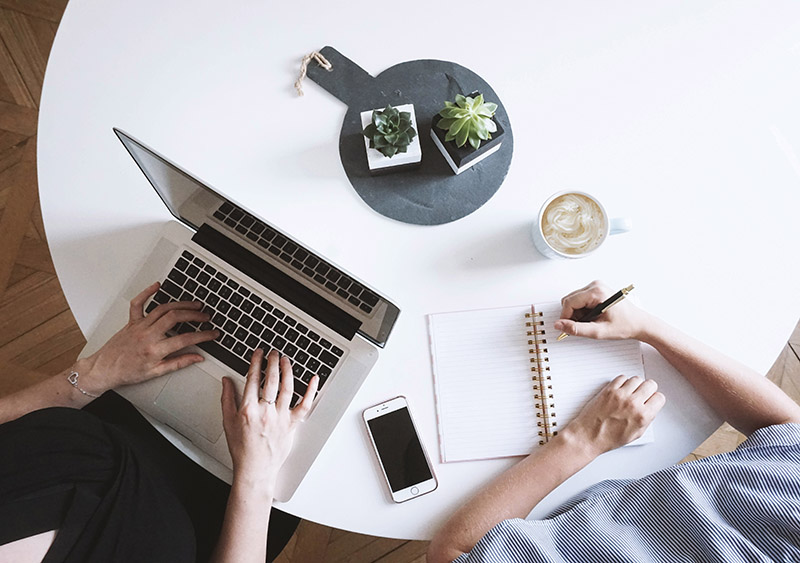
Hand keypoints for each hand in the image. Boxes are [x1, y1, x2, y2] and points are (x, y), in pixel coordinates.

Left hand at [81, 282, 219, 393]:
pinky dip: (147, 292)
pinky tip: (157, 286)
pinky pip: (138, 303)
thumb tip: (196, 358)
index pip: (185, 339)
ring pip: (163, 308)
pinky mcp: (131, 321)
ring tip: (194, 304)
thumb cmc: (126, 372)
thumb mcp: (155, 373)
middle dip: (194, 315)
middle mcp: (147, 335)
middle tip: (205, 316)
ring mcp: (139, 326)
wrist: (103, 370)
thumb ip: (178, 363)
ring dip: (181, 304)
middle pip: (175, 317)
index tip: (212, 334)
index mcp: (154, 350)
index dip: (203, 335)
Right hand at [221, 349, 318, 491]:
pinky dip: (311, 391)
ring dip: (288, 371)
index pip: (253, 379)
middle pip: (271, 380)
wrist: (255, 469)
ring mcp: (280, 418)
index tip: (258, 353)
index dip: (256, 362)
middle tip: (273, 353)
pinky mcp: (292, 425)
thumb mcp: (228, 421)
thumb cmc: (241, 448)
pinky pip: (305, 406)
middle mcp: (265, 412)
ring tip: (286, 360)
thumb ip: (227, 398)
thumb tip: (226, 380)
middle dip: (273, 362)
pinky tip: (314, 379)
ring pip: (287, 388)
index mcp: (248, 409)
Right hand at [554, 280, 652, 339]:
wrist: (639, 323)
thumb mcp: (599, 331)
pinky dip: (583, 311)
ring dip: (578, 314)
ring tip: (593, 322)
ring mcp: (596, 287)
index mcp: (596, 292)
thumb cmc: (625, 325)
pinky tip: (594, 317)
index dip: (565, 317)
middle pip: (570, 300)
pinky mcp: (596, 290)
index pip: (569, 302)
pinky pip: (580, 300)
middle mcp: (595, 285)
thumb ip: (576, 329)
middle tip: (585, 326)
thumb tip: (559, 325)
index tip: (568, 328)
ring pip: (573, 301)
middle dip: (572, 315)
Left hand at [562, 375, 664, 455]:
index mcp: (643, 416)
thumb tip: (650, 408)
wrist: (589, 435)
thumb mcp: (636, 434)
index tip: (651, 400)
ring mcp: (620, 395)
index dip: (655, 399)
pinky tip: (621, 389)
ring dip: (635, 385)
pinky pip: (622, 377)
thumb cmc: (609, 438)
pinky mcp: (609, 390)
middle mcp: (633, 403)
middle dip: (648, 389)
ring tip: (631, 392)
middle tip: (643, 394)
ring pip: (637, 379)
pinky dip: (623, 382)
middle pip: (650, 384)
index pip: (659, 397)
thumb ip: (646, 419)